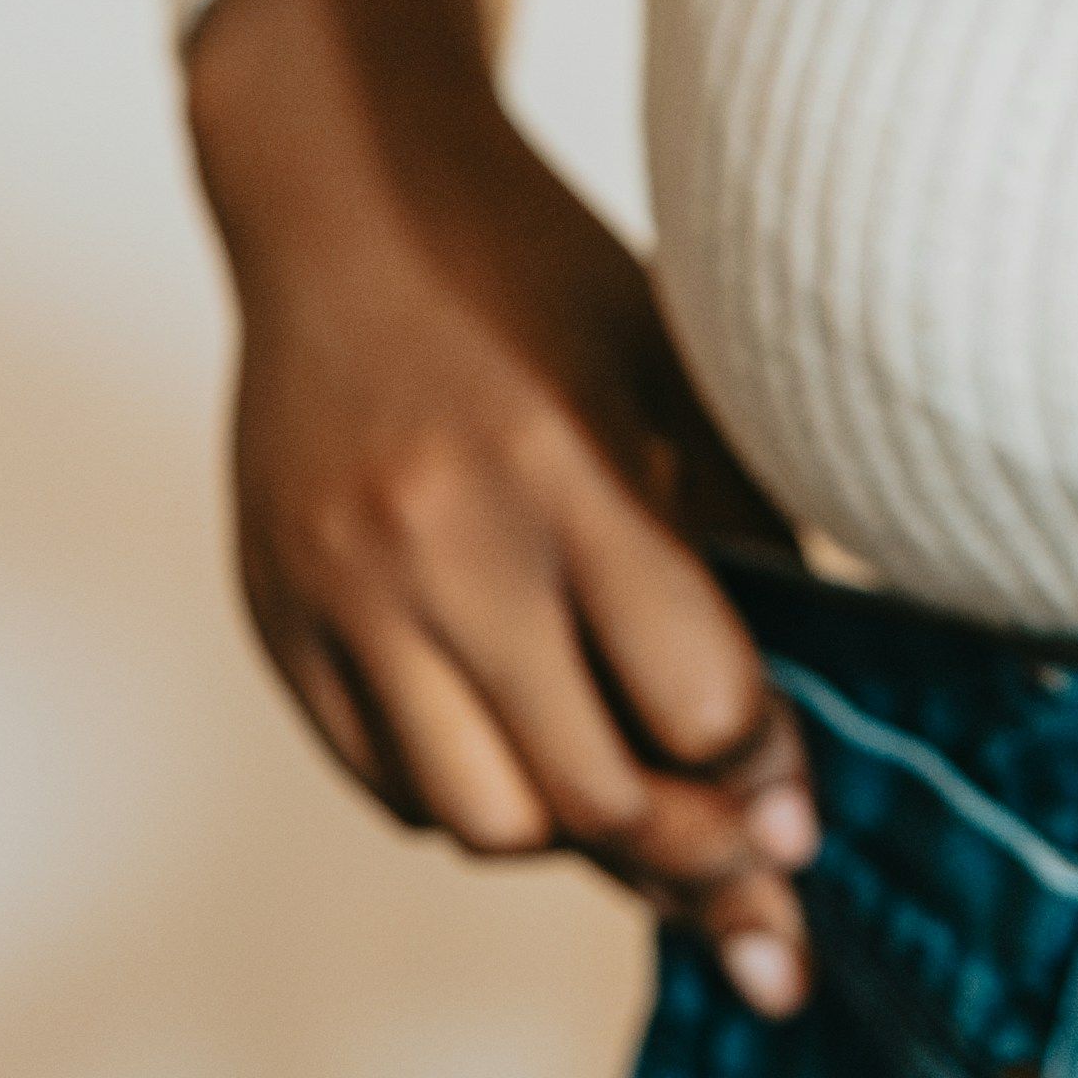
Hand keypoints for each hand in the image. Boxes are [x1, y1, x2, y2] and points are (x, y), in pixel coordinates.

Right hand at [185, 0, 815, 1008]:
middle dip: (692, 860)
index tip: (801, 809)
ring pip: (480, 822)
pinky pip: (388, 786)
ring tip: (641, 820)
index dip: (766, 776)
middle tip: (756, 882)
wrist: (341, 195)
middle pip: (589, 796)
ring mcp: (339, 593)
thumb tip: (790, 742)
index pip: (693, 702)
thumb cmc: (538, 276)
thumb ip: (737, 546)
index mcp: (562, 469)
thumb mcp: (676, 377)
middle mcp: (436, 544)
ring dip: (575, 845)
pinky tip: (532, 762)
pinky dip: (473, 804)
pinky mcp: (276, 621)